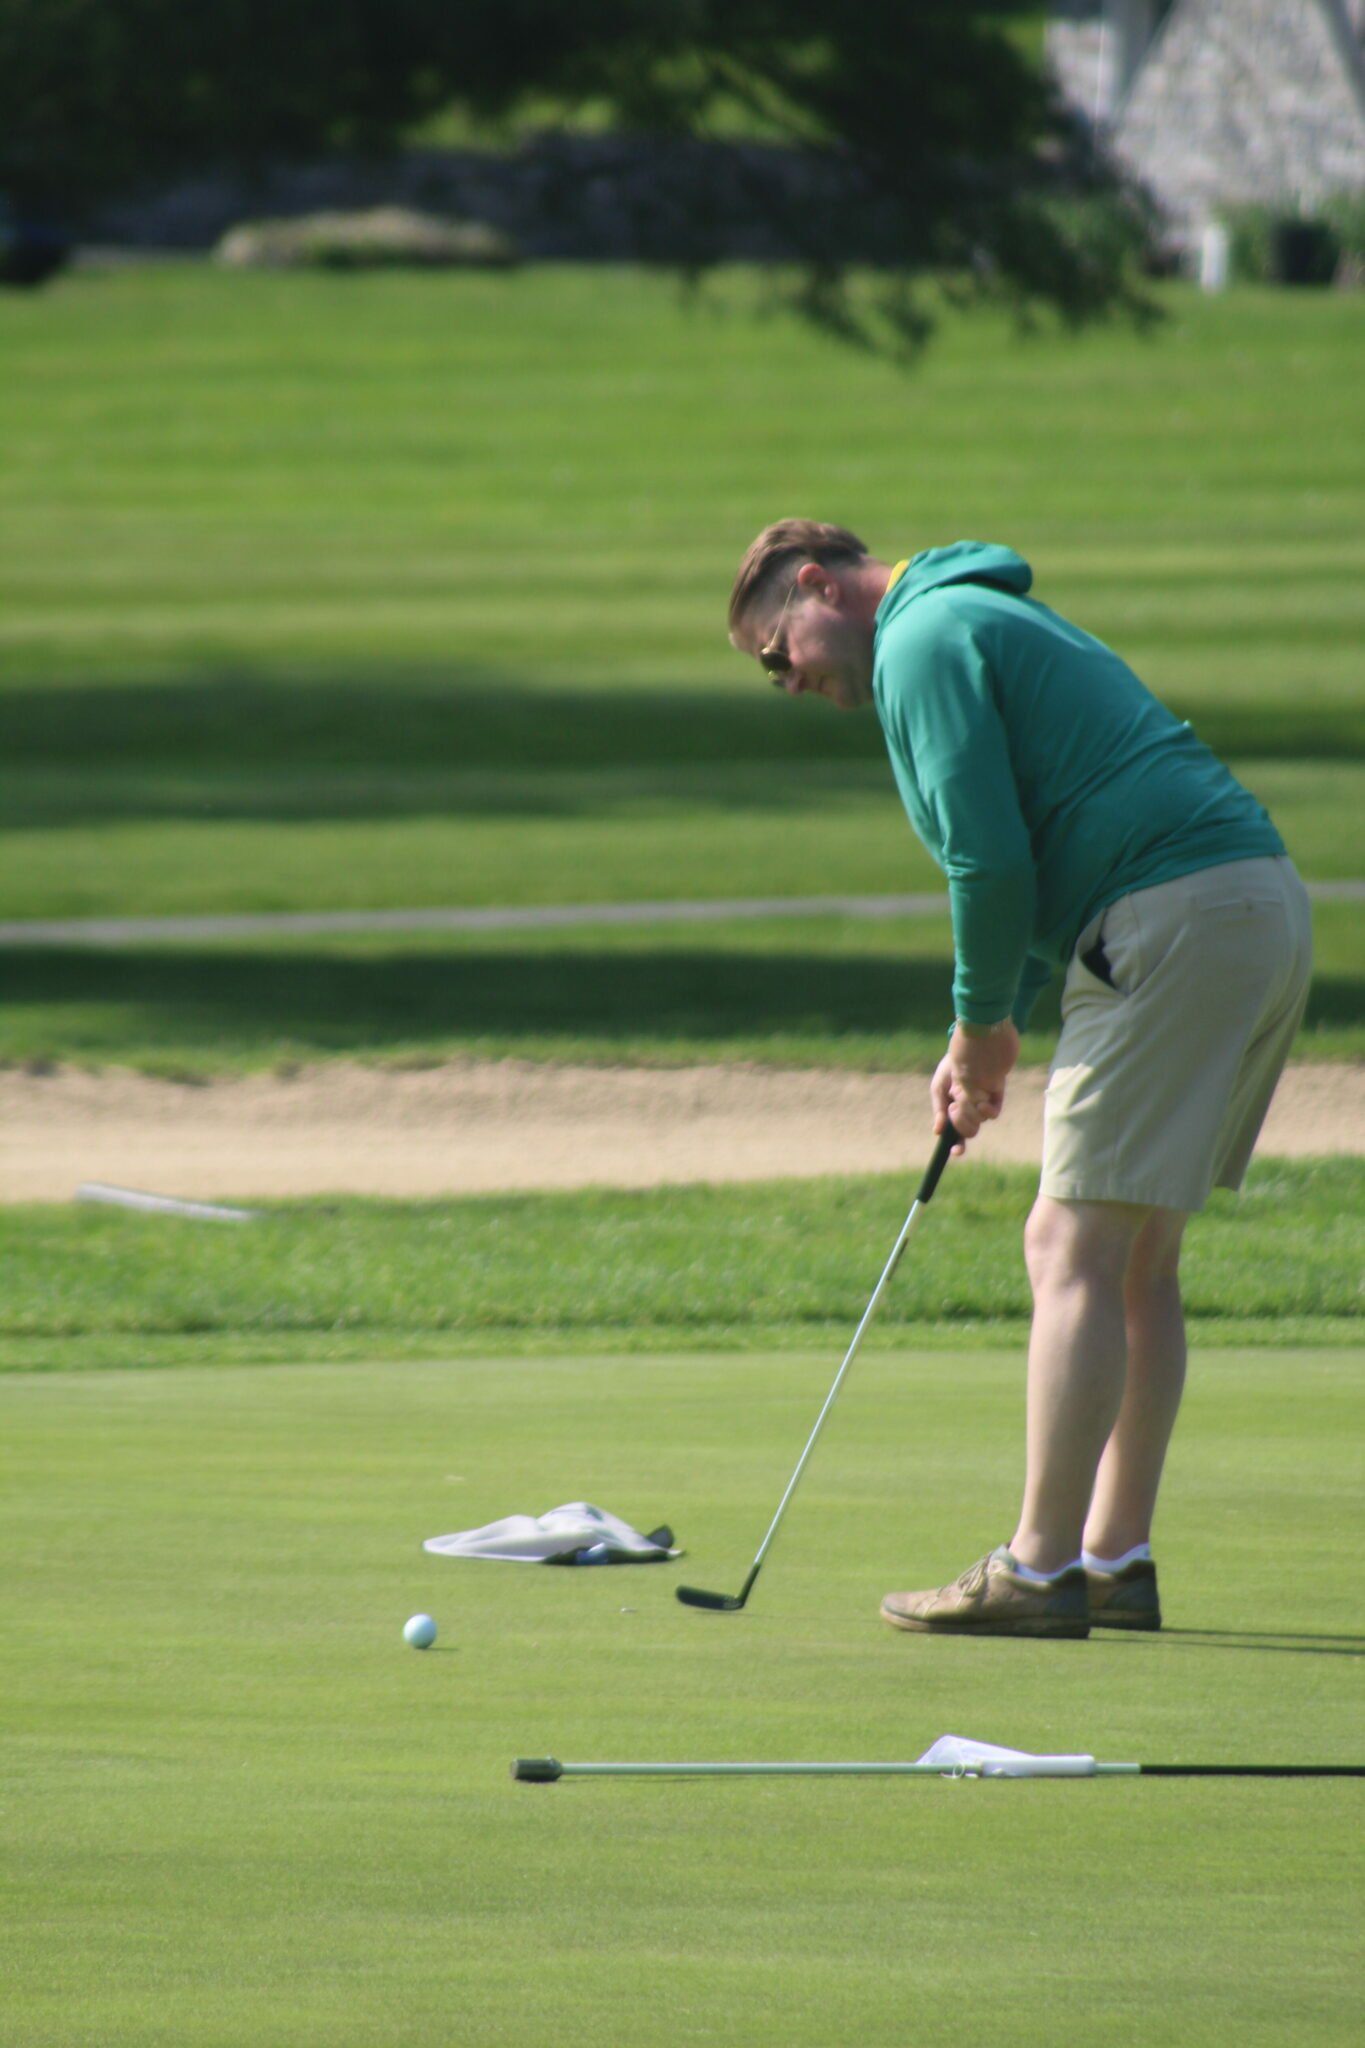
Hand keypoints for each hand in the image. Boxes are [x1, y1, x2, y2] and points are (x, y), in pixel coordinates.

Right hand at [933, 1020, 1019, 1145]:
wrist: (974, 1041)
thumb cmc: (953, 1061)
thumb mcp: (940, 1083)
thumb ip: (938, 1107)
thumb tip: (938, 1132)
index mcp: (953, 1105)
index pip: (955, 1130)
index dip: (956, 1144)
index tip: (955, 1152)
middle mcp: (969, 1106)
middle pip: (968, 1130)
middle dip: (962, 1126)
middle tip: (954, 1109)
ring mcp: (983, 1100)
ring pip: (980, 1121)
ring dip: (971, 1114)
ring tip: (962, 1097)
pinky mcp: (997, 1093)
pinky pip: (994, 1111)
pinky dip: (988, 1111)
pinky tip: (981, 1103)